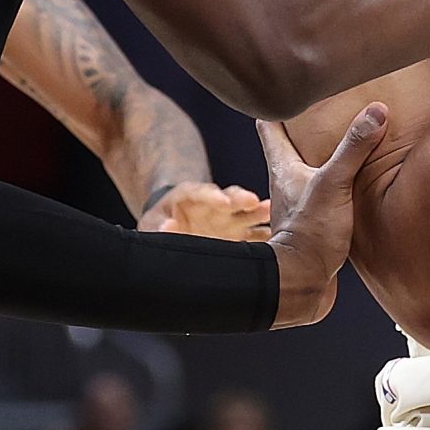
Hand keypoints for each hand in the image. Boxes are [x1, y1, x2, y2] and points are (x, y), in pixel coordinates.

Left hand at [142, 182, 270, 240]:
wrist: (170, 232)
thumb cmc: (158, 225)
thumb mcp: (150, 225)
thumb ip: (158, 226)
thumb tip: (169, 226)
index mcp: (191, 196)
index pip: (202, 191)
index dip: (213, 195)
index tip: (223, 202)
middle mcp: (214, 204)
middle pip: (230, 196)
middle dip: (241, 199)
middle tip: (253, 201)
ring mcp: (229, 219)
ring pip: (247, 211)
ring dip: (259, 212)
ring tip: (272, 212)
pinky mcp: (239, 235)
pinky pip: (256, 234)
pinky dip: (267, 236)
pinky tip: (279, 238)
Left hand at [258, 103, 386, 328]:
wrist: (304, 285)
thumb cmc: (309, 235)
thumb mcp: (334, 184)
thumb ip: (353, 148)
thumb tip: (376, 111)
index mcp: (284, 168)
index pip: (268, 127)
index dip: (273, 105)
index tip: (282, 86)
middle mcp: (288, 184)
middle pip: (289, 148)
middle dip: (302, 128)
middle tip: (321, 107)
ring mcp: (302, 206)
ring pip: (308, 172)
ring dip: (321, 158)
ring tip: (344, 143)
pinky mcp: (317, 226)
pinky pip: (327, 198)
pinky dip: (338, 186)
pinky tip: (356, 186)